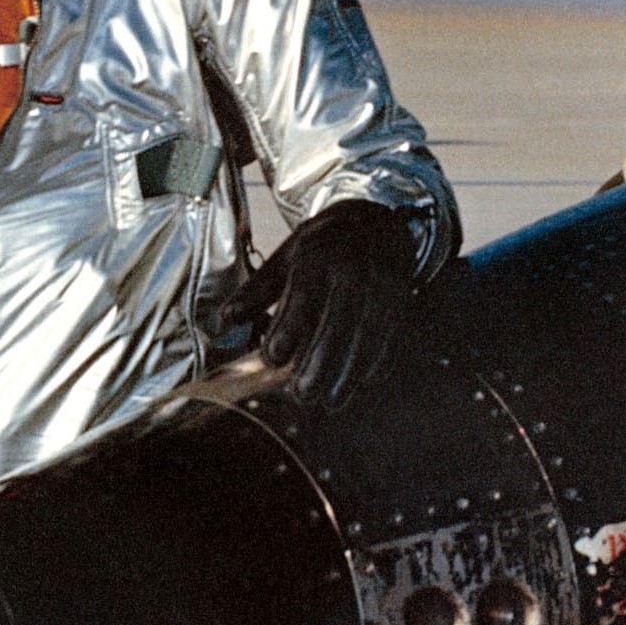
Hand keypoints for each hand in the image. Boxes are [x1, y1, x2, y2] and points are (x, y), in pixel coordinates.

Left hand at [219, 199, 418, 409]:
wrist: (376, 220)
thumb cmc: (324, 245)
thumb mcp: (287, 256)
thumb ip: (257, 290)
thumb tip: (226, 320)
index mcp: (318, 258)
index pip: (301, 299)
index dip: (285, 332)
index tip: (272, 358)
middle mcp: (352, 273)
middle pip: (337, 324)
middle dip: (320, 364)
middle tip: (302, 396)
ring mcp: (381, 288)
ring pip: (366, 337)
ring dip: (348, 375)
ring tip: (329, 403)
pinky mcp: (399, 302)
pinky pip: (389, 337)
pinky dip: (375, 364)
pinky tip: (360, 385)